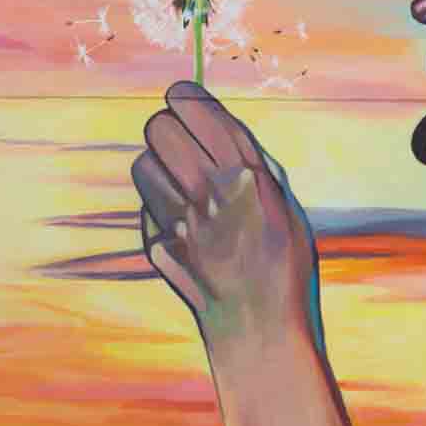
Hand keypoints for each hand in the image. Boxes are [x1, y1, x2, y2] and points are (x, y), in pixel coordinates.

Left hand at [131, 82, 321, 352]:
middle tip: (180, 141)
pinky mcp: (156, 243)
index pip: (193, 108)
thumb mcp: (284, 203)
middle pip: (158, 128)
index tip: (183, 99)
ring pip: (141, 164)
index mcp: (245, 173)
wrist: (259, 327)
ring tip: (179, 183)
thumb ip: (252, 162)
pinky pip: (143, 204)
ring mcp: (176, 219)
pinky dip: (156, 205)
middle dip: (168, 129)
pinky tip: (181, 221)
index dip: (184, 98)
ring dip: (157, 166)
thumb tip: (217, 122)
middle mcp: (207, 192)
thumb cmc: (282, 264)